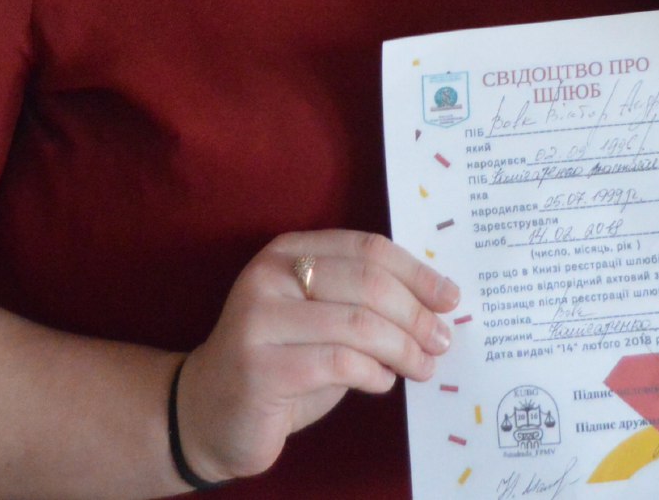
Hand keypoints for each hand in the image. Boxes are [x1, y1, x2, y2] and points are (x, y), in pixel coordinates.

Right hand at [176, 232, 459, 483]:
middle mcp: (269, 277)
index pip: (367, 248)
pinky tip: (381, 381)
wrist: (209, 411)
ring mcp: (259, 320)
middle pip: (367, 283)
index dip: (416, 273)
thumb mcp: (321, 319)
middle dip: (415, 314)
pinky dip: (373, 373)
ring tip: (422, 366)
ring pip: (357, 325)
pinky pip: (338, 364)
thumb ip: (363, 302)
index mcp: (288, 252)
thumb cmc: (280, 363)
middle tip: (441, 340)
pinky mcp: (259, 367)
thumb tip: (435, 305)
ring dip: (402, 348)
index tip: (449, 298)